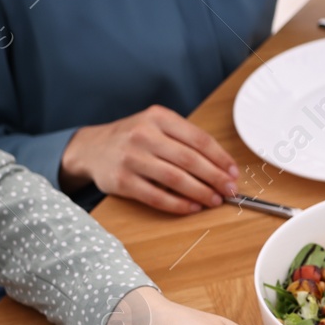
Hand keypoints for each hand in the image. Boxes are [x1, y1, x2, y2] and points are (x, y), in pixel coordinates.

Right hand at [61, 105, 238, 213]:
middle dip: (215, 178)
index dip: (220, 158)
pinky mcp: (122, 181)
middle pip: (190, 160)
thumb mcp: (156, 125)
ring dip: (200, 192)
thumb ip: (184, 139)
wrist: (91, 148)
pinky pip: (156, 196)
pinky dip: (178, 204)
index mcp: (158, 117)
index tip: (234, 172)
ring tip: (215, 200)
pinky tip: (192, 207)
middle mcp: (144, 135)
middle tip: (230, 190)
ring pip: (175, 179)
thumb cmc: (132, 138)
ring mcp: (131, 158)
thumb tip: (220, 165)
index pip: (198, 139)